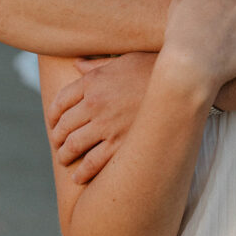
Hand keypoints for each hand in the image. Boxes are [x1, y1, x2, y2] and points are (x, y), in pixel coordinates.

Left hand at [47, 52, 155, 183]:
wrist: (182, 82)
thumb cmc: (156, 67)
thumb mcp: (125, 59)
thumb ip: (98, 65)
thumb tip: (77, 64)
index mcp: (93, 81)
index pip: (60, 101)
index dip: (53, 115)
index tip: (53, 123)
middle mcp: (95, 103)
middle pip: (63, 125)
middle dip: (57, 137)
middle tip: (58, 144)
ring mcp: (106, 125)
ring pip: (73, 146)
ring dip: (65, 155)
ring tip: (65, 159)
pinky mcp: (120, 143)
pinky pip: (93, 162)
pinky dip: (82, 172)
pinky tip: (78, 177)